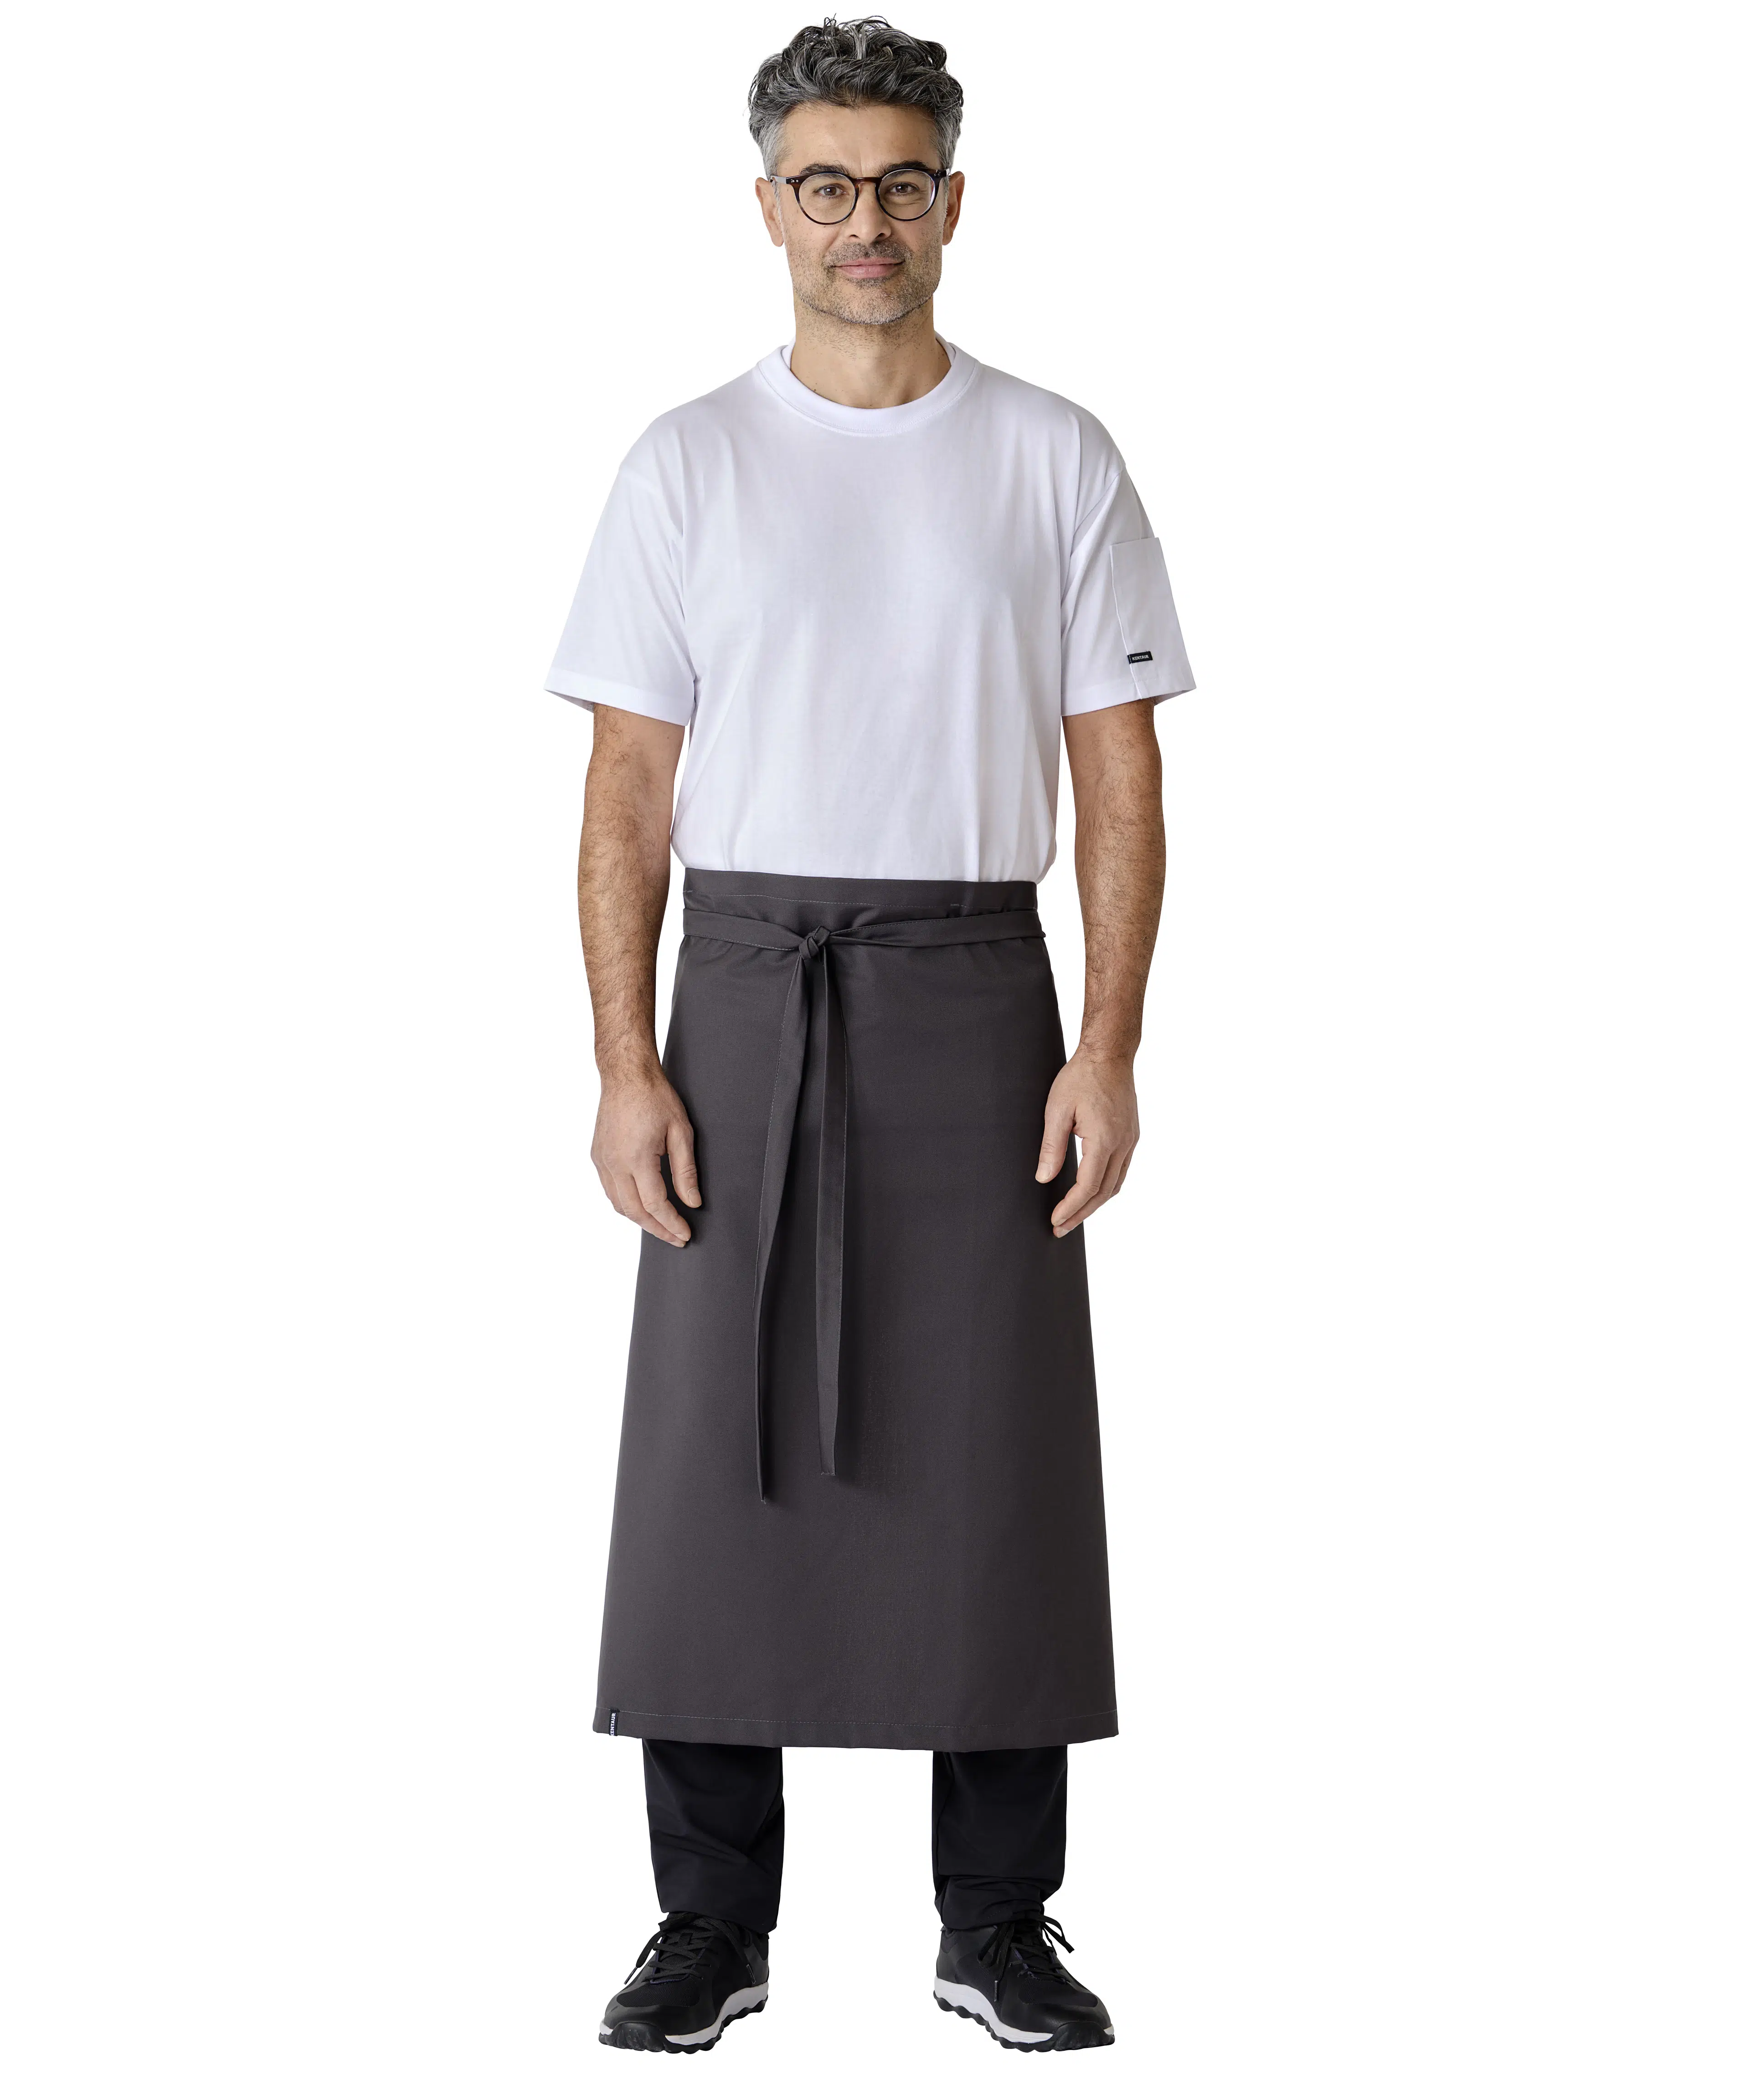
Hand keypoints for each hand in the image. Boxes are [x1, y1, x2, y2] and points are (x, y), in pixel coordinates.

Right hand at [591, 1067, 700, 1246]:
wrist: (626, 1074)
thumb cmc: (655, 1096)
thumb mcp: (681, 1131)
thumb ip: (686, 1170)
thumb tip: (693, 1201)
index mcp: (637, 1158)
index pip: (656, 1204)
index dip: (672, 1223)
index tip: (685, 1234)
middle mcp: (614, 1163)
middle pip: (634, 1211)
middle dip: (657, 1229)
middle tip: (676, 1238)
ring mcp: (602, 1160)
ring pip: (618, 1204)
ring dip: (640, 1219)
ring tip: (661, 1226)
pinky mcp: (597, 1155)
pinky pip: (609, 1190)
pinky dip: (626, 1204)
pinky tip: (641, 1205)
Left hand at [1035, 1049, 1140, 1236]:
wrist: (1109, 1054)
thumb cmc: (1080, 1077)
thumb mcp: (1057, 1110)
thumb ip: (1052, 1148)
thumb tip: (1044, 1179)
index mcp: (1104, 1140)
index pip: (1087, 1186)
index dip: (1070, 1207)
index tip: (1055, 1221)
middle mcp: (1123, 1144)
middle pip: (1104, 1192)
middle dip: (1081, 1214)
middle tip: (1061, 1229)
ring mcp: (1131, 1140)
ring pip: (1116, 1184)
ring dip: (1095, 1203)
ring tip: (1074, 1216)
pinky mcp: (1131, 1135)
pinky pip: (1121, 1170)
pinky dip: (1106, 1187)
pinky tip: (1092, 1192)